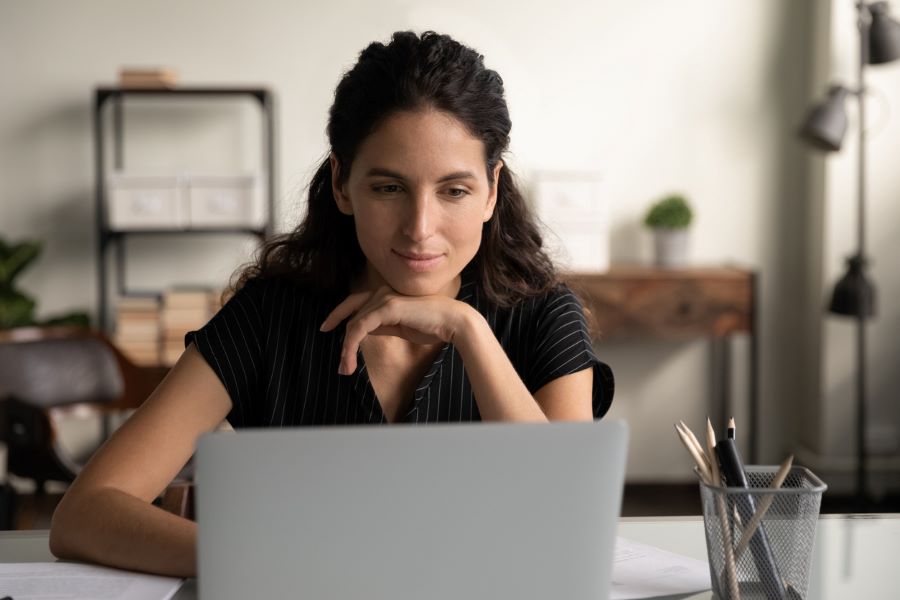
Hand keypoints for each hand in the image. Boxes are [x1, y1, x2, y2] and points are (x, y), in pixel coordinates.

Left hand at [319, 286, 474, 374]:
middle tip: (340, 362)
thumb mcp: (401, 327)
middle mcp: (383, 292)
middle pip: (351, 311)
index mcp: (387, 295)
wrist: (453, 322)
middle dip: (341, 336)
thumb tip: (365, 330)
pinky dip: (352, 344)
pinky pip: (361, 327)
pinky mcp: (387, 307)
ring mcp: (384, 298)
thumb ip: (383, 325)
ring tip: (346, 369)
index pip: (356, 302)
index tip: (327, 327)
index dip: (339, 313)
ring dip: (347, 348)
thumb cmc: (432, 325)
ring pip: (354, 323)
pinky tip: (351, 359)